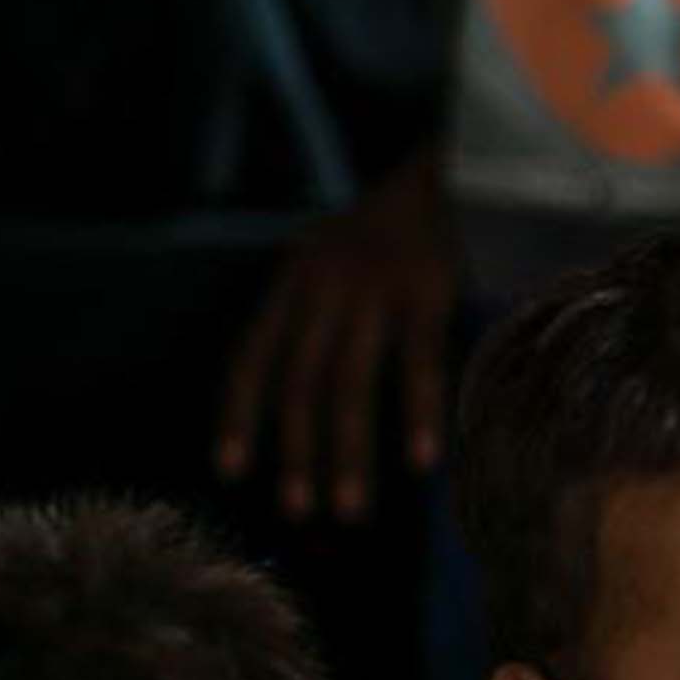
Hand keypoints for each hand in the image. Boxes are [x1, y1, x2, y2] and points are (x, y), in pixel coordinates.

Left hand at [216, 149, 458, 520]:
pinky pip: (418, 364)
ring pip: (349, 385)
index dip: (238, 416)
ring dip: (346, 453)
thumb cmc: (390, 226)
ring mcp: (373, 290)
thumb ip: (310, 308)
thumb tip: (302, 390)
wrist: (447, 168)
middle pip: (298, 383)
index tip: (232, 471)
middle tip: (299, 511)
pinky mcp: (425, 292)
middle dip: (295, 452)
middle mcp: (323, 286)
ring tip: (348, 508)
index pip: (252, 357)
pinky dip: (418, 415)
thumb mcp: (328, 252)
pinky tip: (421, 460)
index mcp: (293, 279)